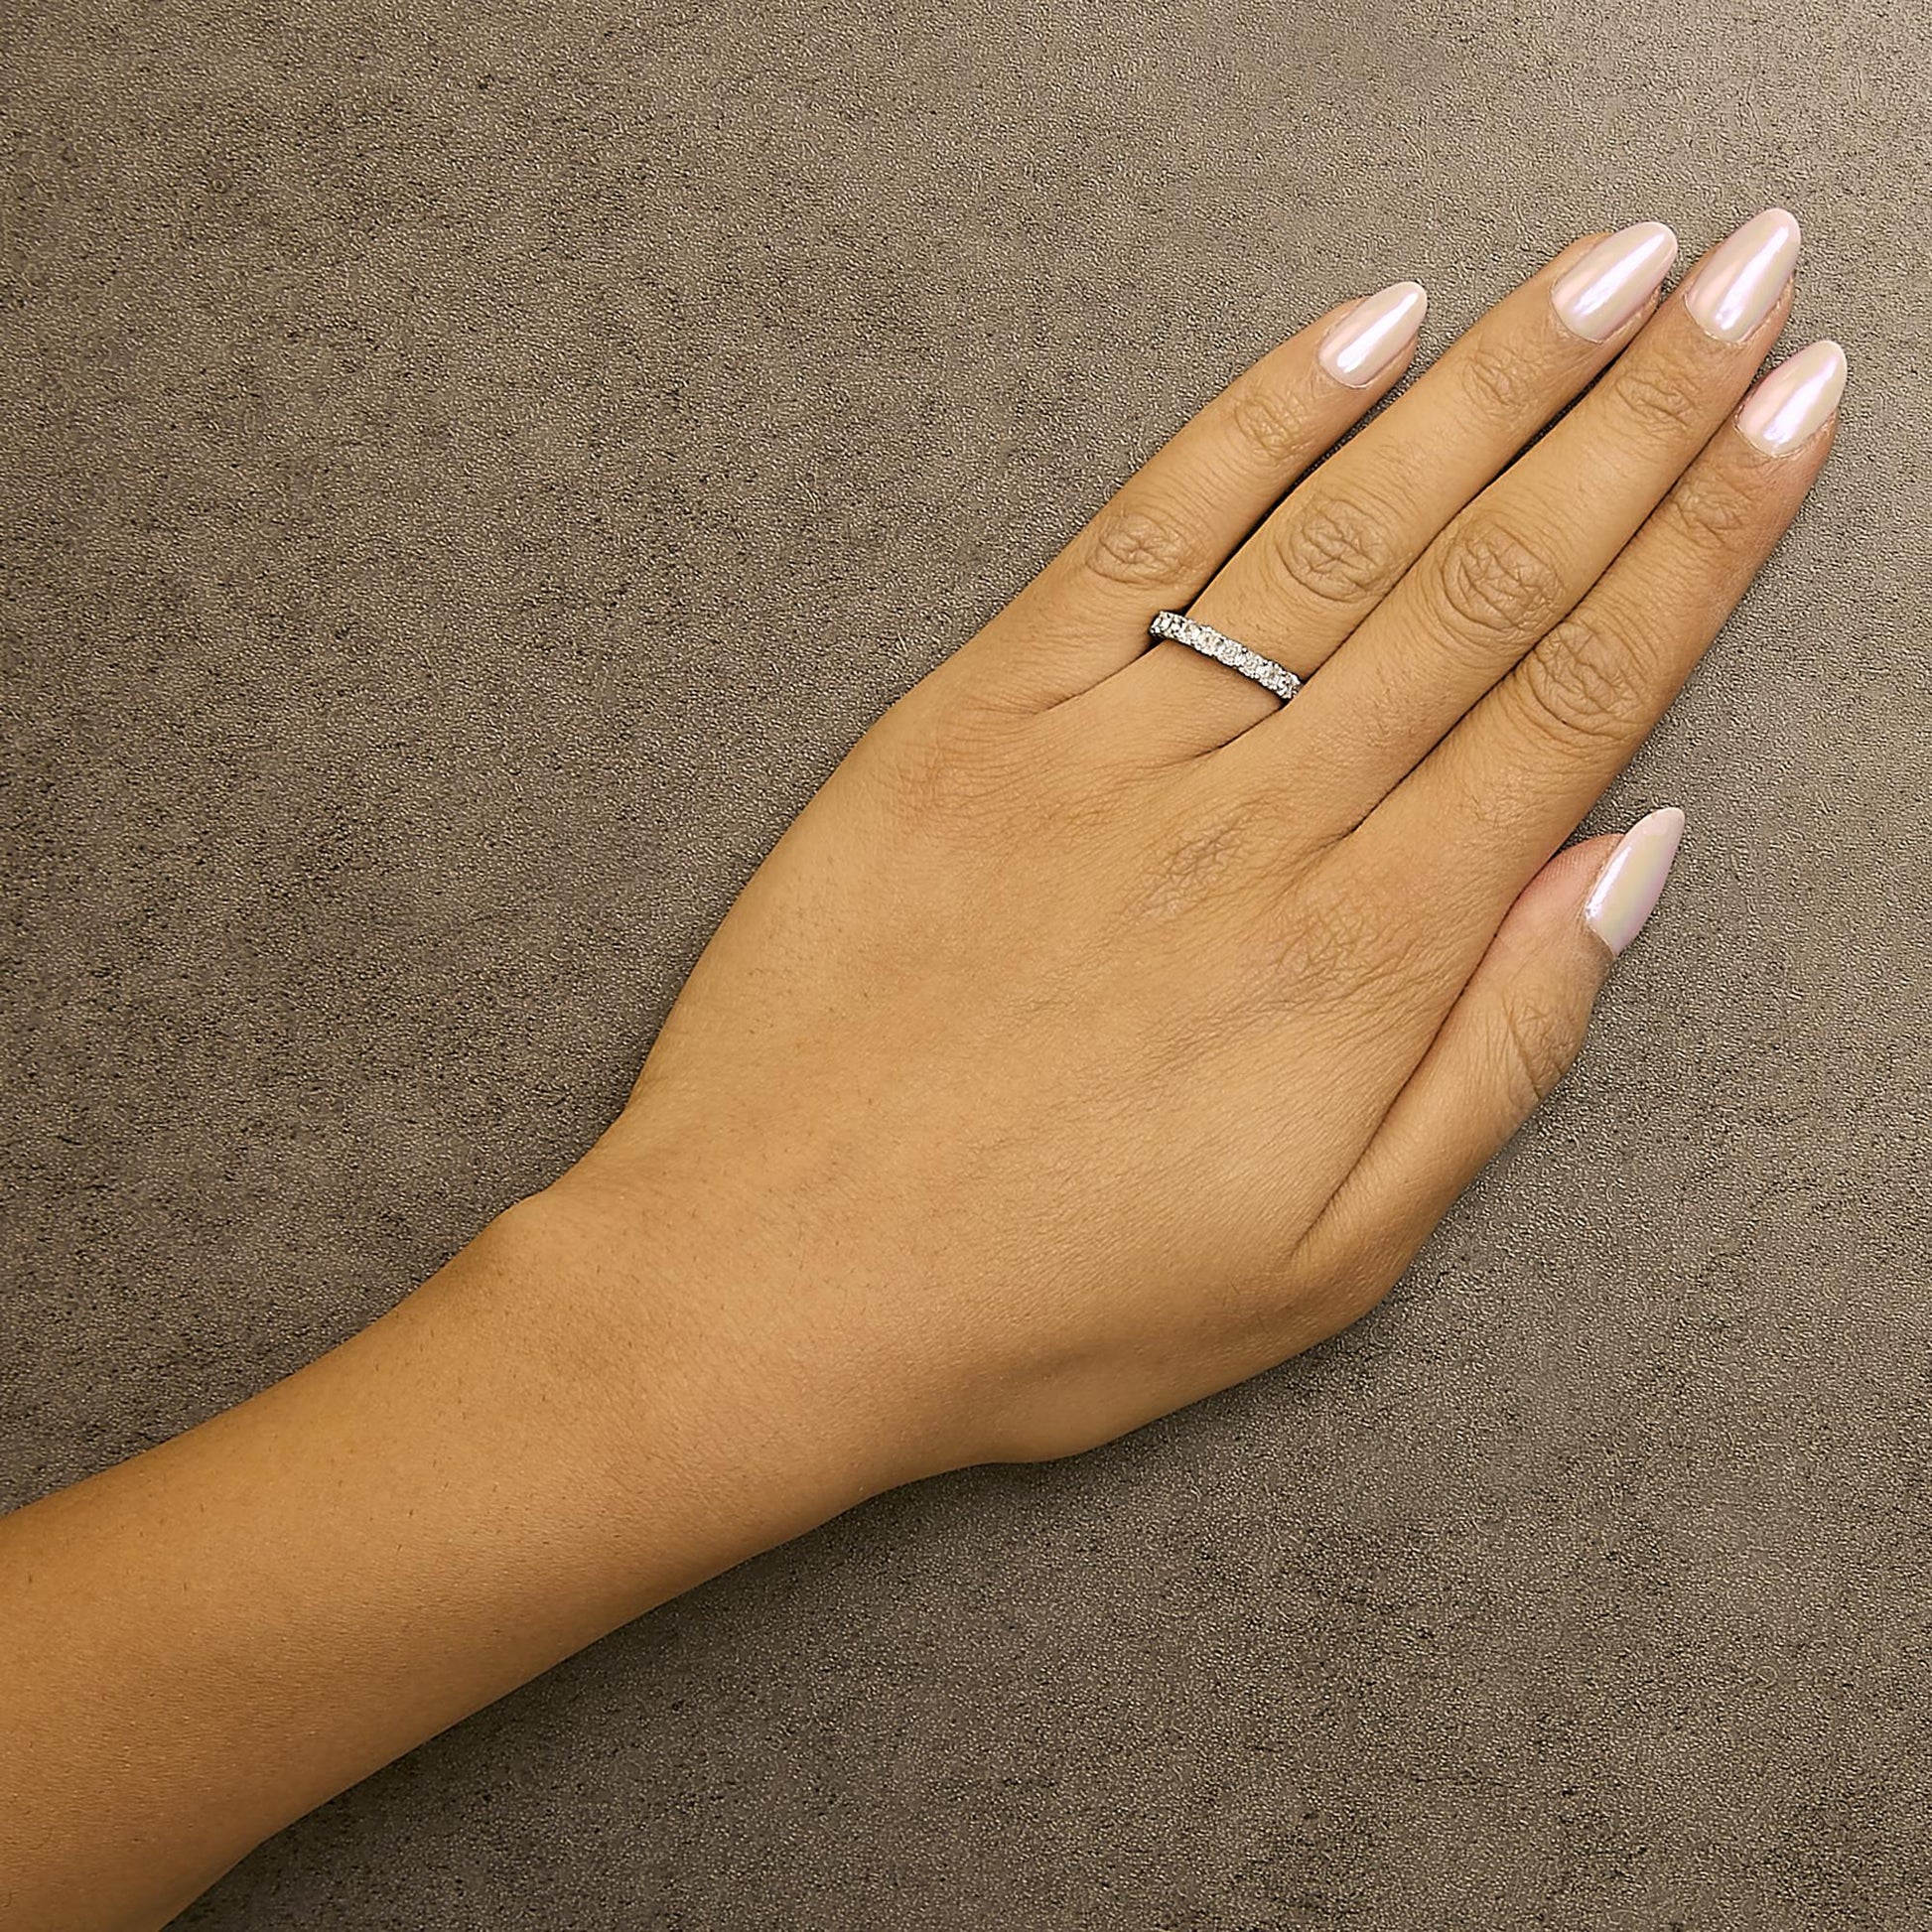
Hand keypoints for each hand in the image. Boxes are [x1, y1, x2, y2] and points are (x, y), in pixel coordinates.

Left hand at [552, 209, 1841, 1481]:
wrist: (773, 1275)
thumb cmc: (1047, 1299)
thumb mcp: (1328, 1258)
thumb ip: (1496, 1053)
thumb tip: (1625, 864)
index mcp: (1363, 953)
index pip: (1578, 697)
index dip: (1705, 540)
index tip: (1790, 411)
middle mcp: (1257, 822)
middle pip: (1487, 581)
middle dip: (1642, 413)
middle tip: (1747, 272)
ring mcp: (1109, 751)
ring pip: (1340, 532)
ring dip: (1490, 384)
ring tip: (1613, 271)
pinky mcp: (974, 717)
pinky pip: (1141, 538)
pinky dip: (1254, 422)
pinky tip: (1360, 331)